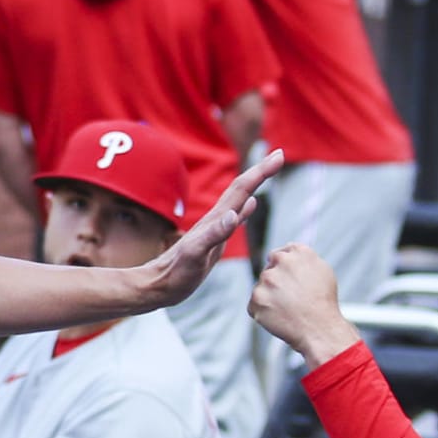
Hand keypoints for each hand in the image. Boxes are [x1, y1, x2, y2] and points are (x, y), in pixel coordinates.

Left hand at [142, 148, 283, 307]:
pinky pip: (234, 217)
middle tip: (279, 154)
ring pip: (238, 199)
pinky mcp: (213, 240)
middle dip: (261, 170)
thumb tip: (235, 214)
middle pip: (241, 188)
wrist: (158, 284)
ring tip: (268, 171)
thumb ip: (214, 235)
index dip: (261, 171)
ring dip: (254, 183)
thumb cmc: (176, 274)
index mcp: (216, 219)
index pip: (242, 188)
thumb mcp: (196, 256)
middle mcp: (216, 219)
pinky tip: (250, 205)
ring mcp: (215, 228)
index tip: (279, 154)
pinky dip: (245, 207)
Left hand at [249, 244, 360, 370]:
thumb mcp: (323, 270)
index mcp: (298, 252)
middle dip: (276, 282)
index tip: (287, 280)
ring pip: (262, 287)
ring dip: (269, 296)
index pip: (280, 253)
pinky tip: (279, 316)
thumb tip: (290, 253)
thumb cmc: (323, 303)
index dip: (283, 269)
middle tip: (289, 298)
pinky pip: (254, 304)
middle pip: (269, 269)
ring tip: (287, 308)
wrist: (319, 328)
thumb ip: (304, 258)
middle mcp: (280, 261)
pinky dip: (263, 311)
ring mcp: (266, 279)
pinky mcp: (257, 298)